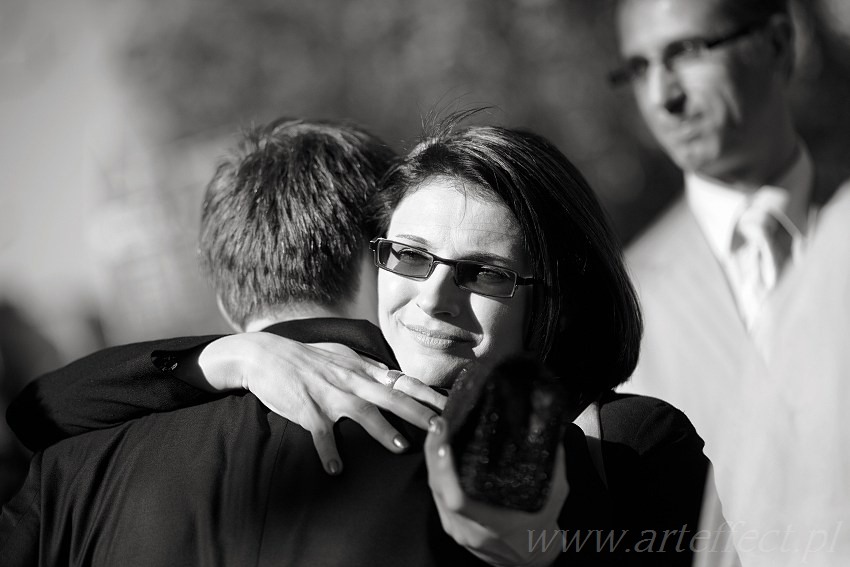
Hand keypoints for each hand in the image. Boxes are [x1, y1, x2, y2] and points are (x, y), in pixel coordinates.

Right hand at [199, 332, 446, 474]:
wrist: (266, 355)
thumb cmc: (305, 358)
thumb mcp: (340, 355)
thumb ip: (367, 366)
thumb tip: (392, 375)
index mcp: (360, 371)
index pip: (401, 382)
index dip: (426, 394)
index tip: (449, 407)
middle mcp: (350, 381)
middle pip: (391, 397)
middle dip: (418, 413)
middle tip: (440, 429)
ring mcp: (329, 395)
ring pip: (361, 412)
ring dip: (382, 430)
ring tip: (401, 446)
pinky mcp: (307, 409)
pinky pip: (320, 433)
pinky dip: (328, 451)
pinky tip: (336, 469)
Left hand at [424, 417, 566, 566]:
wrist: (532, 557)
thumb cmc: (541, 528)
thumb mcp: (554, 496)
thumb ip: (554, 464)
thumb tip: (548, 429)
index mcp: (495, 524)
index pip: (459, 499)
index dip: (446, 470)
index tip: (445, 443)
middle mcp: (471, 530)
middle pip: (441, 490)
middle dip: (435, 454)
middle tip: (440, 425)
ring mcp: (458, 530)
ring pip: (435, 491)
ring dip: (433, 460)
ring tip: (438, 432)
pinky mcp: (451, 527)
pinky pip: (438, 496)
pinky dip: (437, 472)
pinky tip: (438, 453)